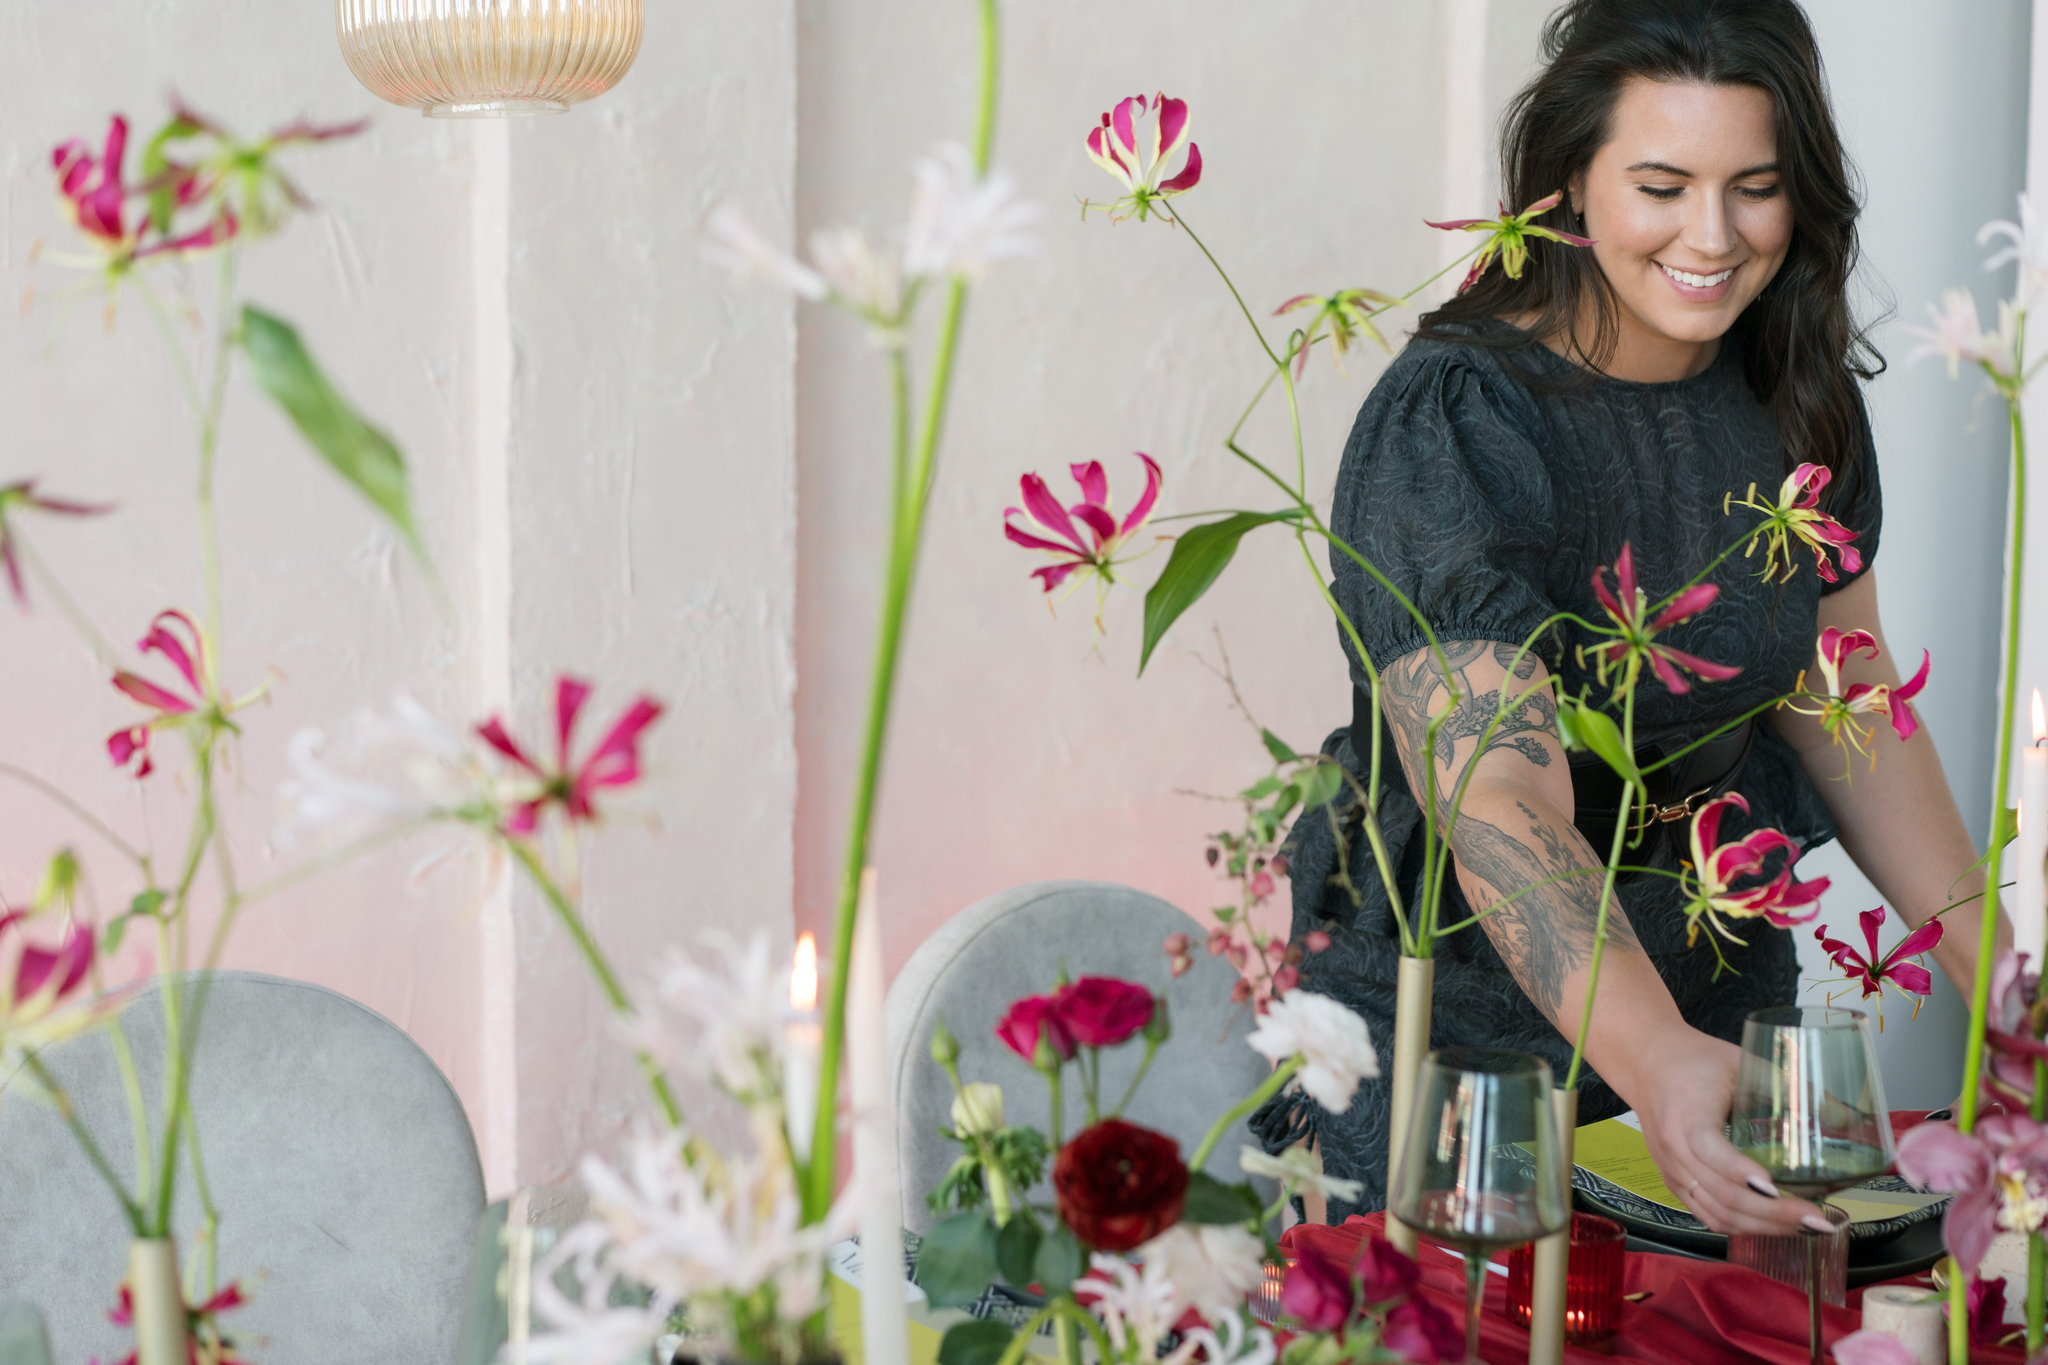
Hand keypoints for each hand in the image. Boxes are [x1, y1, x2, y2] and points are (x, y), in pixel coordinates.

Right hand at [1622, 1027, 1833, 1235]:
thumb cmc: (1695, 1060)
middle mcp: (1673, 1148)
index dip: (1740, 1172)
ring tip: (1805, 1227)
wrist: (1646, 1063)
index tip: (1775, 1187)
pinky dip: (1742, 1227)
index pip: (1708, 1149)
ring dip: (1763, 1227)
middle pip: (1720, 1193)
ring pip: (1716, 1213)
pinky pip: (1707, 1215)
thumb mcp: (1741, 1062)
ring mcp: (1672, 1170)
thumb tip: (1848, 1114)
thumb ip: (1789, 1086)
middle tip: (1816, 1218)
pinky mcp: (1675, 1182)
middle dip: (1772, 1213)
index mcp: (1685, 1113)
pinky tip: (1774, 1227)